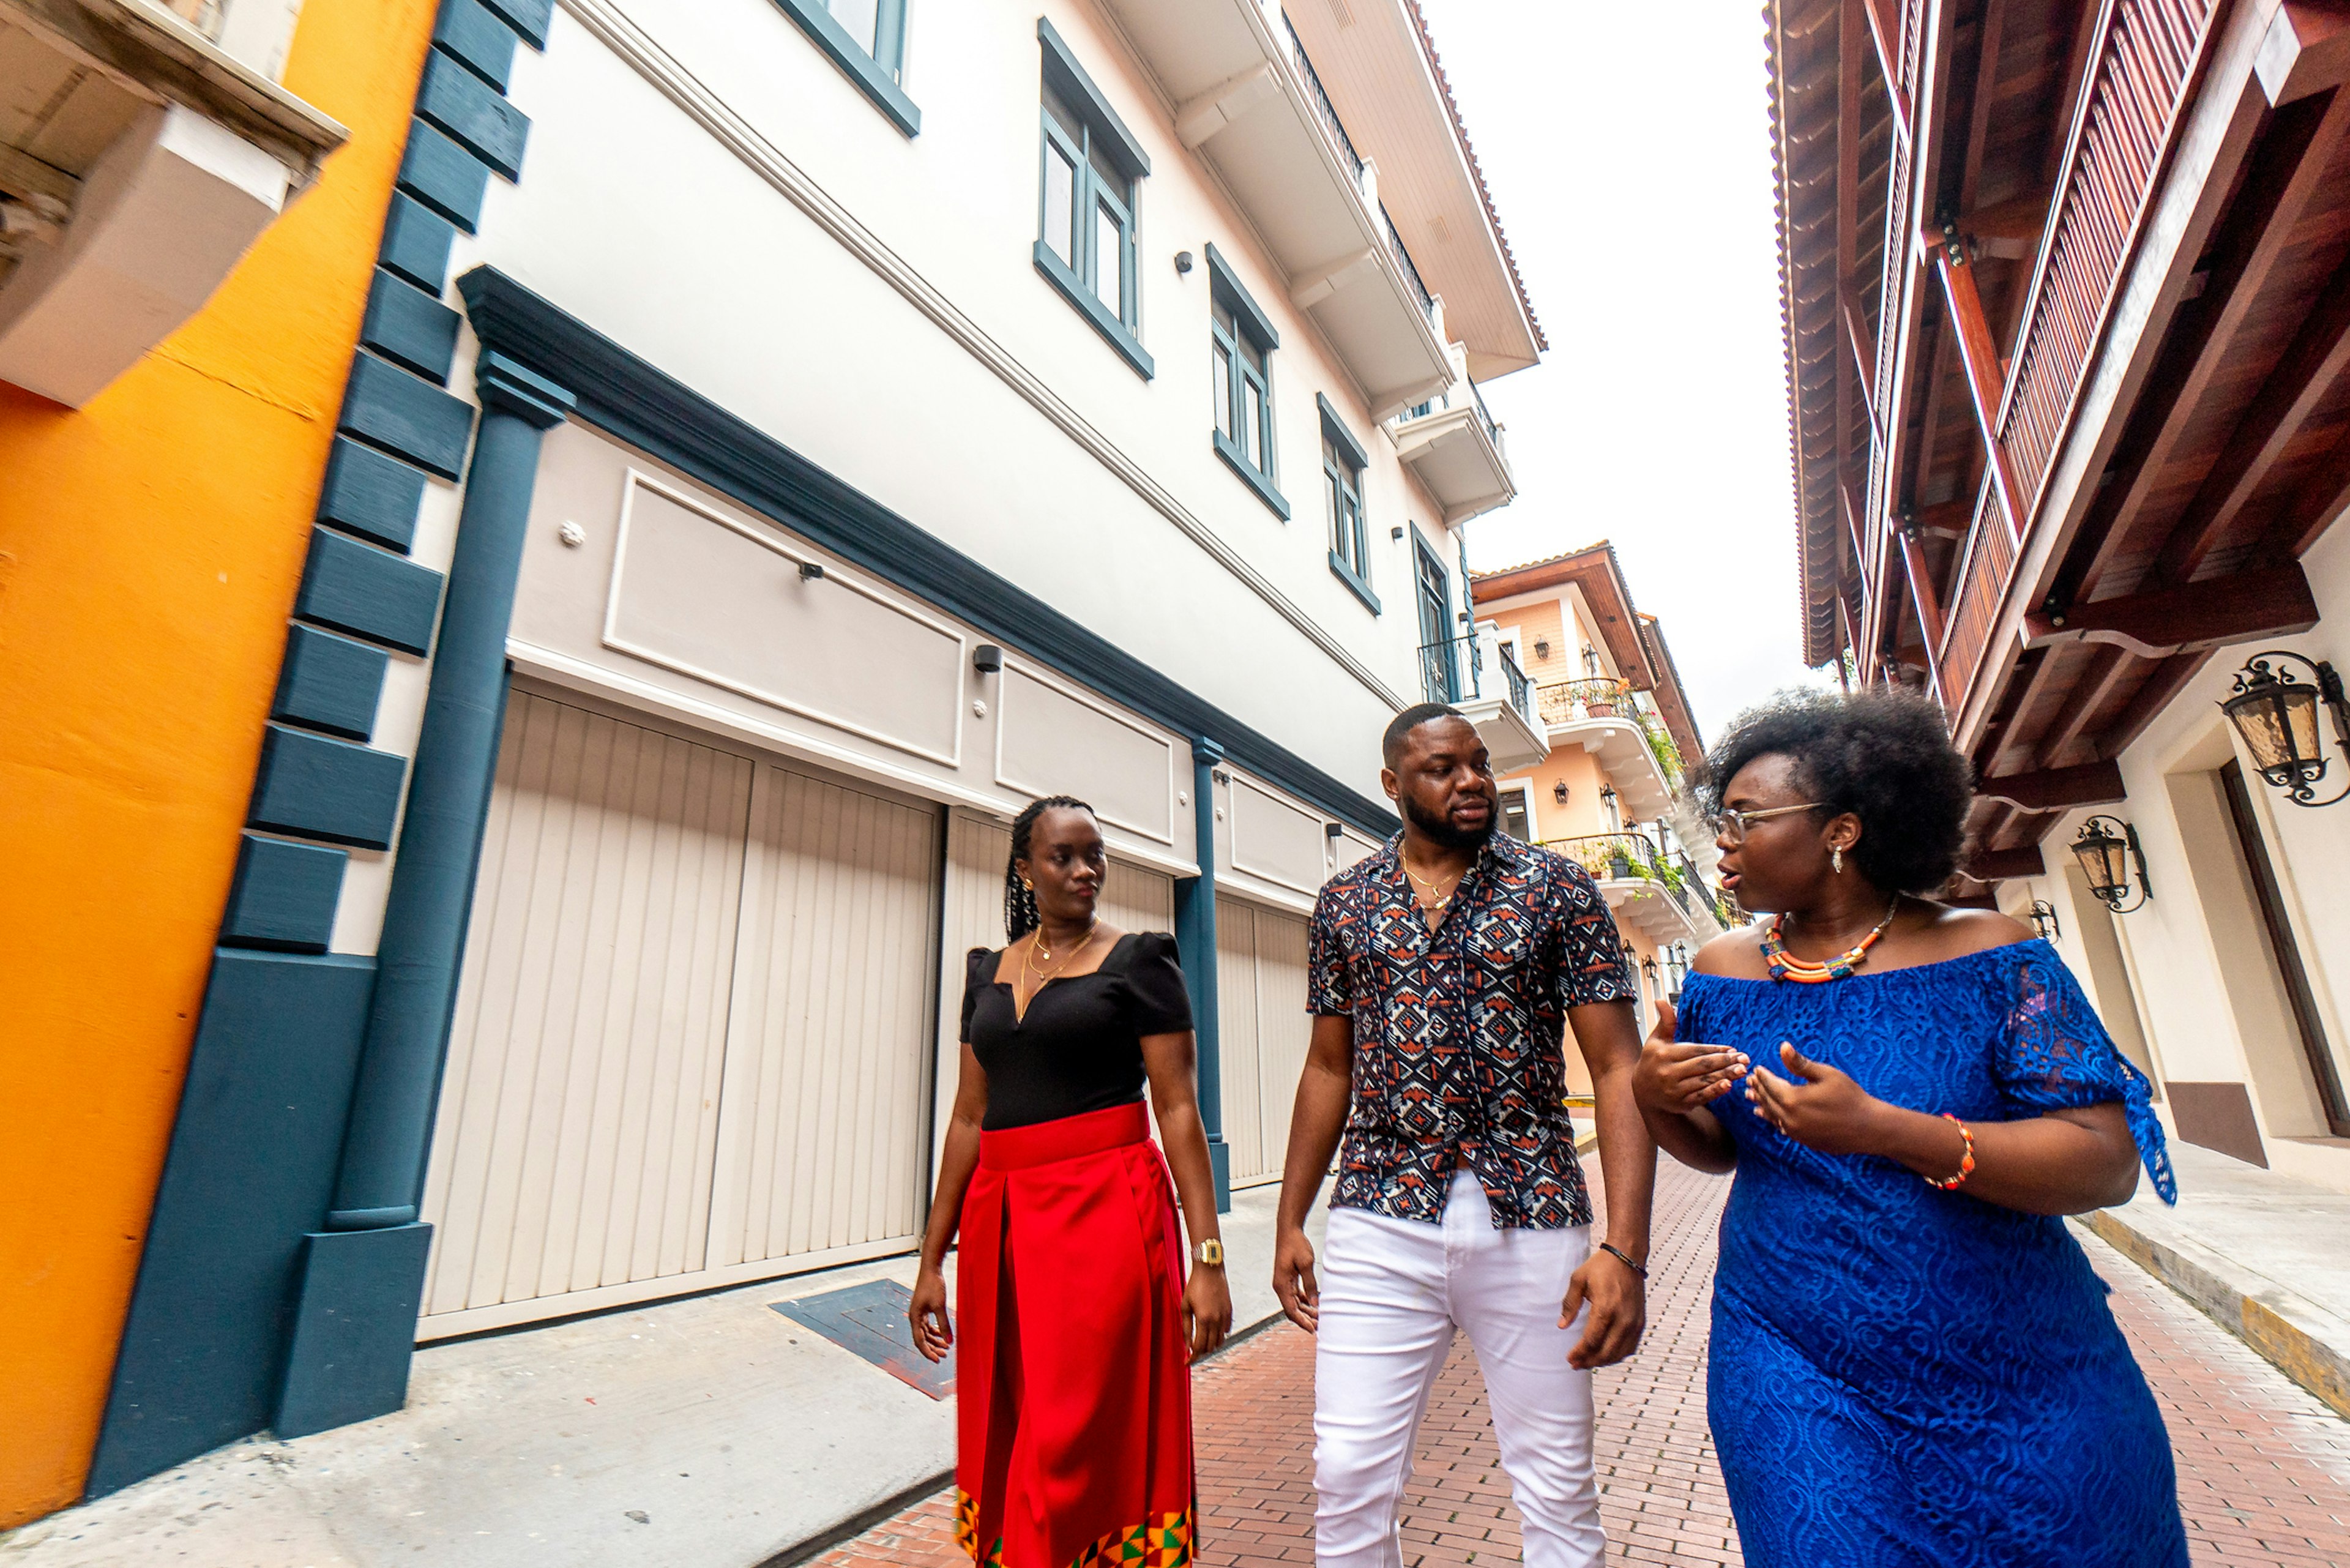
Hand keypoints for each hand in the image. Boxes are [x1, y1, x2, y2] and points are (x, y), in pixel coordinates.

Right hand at [908, 1263, 951, 1362]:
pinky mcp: (924, 1309)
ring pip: (926, 1333)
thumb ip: (944, 1325)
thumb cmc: (933, 1286)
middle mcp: (914, 1317)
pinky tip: (943, 1336)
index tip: (937, 1361)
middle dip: (933, 1348)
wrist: (931, 1269)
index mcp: (914, 1318)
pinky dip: (935, 1332)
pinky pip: (928, 1325)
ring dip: (935, 1341)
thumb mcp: (940, 1307)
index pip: (919, 1341)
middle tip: (945, 1356)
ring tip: (947, 1348)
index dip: (928, 1352)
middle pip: (922, 1339)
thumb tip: (949, 1341)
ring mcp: (919, 1313)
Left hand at [1184, 1264, 1232, 1359]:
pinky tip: (1211, 1333)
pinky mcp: (1230, 1311)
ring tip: (1201, 1344)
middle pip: (1210, 1347)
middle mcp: (1216, 1321)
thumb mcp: (1185, 1306)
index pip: (1199, 1347)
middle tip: (1191, 1353)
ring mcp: (1225, 1316)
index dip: (1193, 1357)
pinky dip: (1219, 1336)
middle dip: (1200, 1353)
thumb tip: (1186, 1346)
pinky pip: (1226, 1330)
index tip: (1187, 1363)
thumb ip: (1186, 1328)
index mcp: (1204, 1320)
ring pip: (1220, 1341)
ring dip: (1210, 1345)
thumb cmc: (1194, 1286)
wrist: (1210, 1270)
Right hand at [1272, 1226, 1320, 1332]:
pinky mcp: (1288, 1279)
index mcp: (1281, 1285)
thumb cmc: (1296, 1245)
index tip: (1313, 1330)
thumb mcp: (1305, 1264)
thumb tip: (1315, 1304)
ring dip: (1306, 1311)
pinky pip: (1296, 1295)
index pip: (1291, 1310)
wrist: (1289, 1230)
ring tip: (1320, 1317)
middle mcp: (1280, 1286)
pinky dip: (1305, 1301)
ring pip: (1295, 1303)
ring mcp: (1284, 1283)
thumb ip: (1310, 1285)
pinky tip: (1315, 1305)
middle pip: (1292, 1309)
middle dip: (1305, 1319)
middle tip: (1320, 1327)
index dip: (1302, 1322)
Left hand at [1562, 1245, 1645, 1369]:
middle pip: (1606, 1352)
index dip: (1580, 1353)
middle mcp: (1623, 1318)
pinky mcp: (1640, 1322)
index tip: (1570, 1358)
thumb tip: (1562, 1326)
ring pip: (1619, 1353)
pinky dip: (1618, 1355)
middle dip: (1589, 1361)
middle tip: (1576, 1365)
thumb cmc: (1602, 1266)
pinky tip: (1607, 1355)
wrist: (1627, 1257)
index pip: (1592, 1340)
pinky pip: (1630, 1347)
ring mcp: (1634, 1322)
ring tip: (1588, 1362)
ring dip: (1603, 1361)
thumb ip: (1569, 1304)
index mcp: (1606, 1308)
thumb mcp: (1578, 1280)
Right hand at [1633, 999, 1746, 1114]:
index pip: (1694, 1050)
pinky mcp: (1680, 1103)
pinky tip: (1728, 1086)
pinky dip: (1715, 1091)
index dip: (1715, 1049)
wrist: (1642, 1092)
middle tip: (1744, 1059)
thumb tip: (1662, 1001)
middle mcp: (1668, 1072)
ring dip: (1725, 1076)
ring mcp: (1674, 1089)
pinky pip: (1700, 1096)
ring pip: (1704, 1081)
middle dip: (1725, 1062)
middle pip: (1702, 1065)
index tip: (1732, 1049)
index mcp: (1664, 1054)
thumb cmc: (1653, 1061)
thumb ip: (1666, 1022)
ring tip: (1742, 1071)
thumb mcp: (1656, 1040)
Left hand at [1744, 1042, 1888, 1154]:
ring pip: (1772, 1116)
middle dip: (1758, 1089)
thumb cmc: (1850, 1096)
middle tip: (1750, 1081)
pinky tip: (1769, 1116)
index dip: (1762, 1076)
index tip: (1757, 1069)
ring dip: (1762, 1104)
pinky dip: (1773, 1119)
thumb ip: (1801, 1063)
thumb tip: (1782, 1046)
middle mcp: (1790, 1119)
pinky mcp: (1804, 1141)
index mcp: (1793, 1100)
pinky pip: (1782, 1128)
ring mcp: (1796, 1133)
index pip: (1770, 1085)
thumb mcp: (1826, 1074)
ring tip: (1751, 1097)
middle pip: (1768, 1101)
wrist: (1869, 1127)